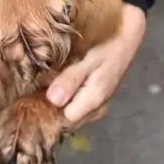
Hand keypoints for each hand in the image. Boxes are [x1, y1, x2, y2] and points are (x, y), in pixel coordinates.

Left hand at [45, 3, 146, 127]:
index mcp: (94, 102)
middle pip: (67, 122)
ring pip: (71, 117)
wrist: (126, 41)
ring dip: (59, 106)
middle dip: (52, 109)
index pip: (63, 120)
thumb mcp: (88, 60)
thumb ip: (71, 79)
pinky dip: (67, 102)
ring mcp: (98, 109)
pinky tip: (61, 88)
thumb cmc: (107, 48)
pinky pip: (77, 110)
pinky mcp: (97, 104)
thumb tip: (52, 100)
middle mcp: (96, 111)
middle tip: (39, 90)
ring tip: (48, 88)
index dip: (49, 109)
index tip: (37, 94)